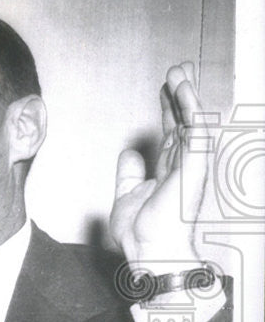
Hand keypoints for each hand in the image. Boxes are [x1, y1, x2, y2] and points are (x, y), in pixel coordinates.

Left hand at [111, 62, 208, 267]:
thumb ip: (128, 174)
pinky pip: (196, 129)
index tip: (164, 88)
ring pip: (192, 120)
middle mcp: (183, 165)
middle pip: (185, 121)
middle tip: (178, 68)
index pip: (171, 132)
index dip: (168, 109)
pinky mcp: (194, 165)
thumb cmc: (141, 235)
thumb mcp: (127, 196)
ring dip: (186, 93)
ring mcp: (191, 164)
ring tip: (179, 69)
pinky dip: (190, 107)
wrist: (150, 253)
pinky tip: (183, 87)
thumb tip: (130, 153)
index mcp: (170, 171)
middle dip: (181, 94)